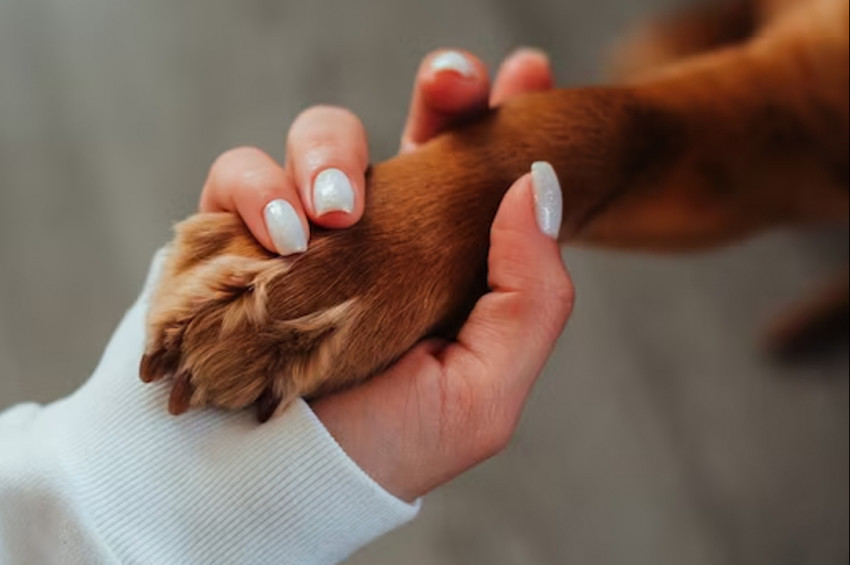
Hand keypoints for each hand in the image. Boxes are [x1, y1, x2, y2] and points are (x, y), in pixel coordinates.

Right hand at [201, 48, 571, 501]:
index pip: (480, 174)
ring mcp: (306, 229)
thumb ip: (529, 297)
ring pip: (321, 136)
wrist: (268, 490)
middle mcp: (379, 235)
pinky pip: (239, 173)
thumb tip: (537, 185)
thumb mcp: (481, 393)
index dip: (503, 117)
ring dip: (330, 152)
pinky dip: (255, 189)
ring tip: (331, 213)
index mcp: (443, 262)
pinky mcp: (236, 234)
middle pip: (412, 130)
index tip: (529, 74)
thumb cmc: (379, 448)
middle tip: (453, 82)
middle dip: (440, 93)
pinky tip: (281, 235)